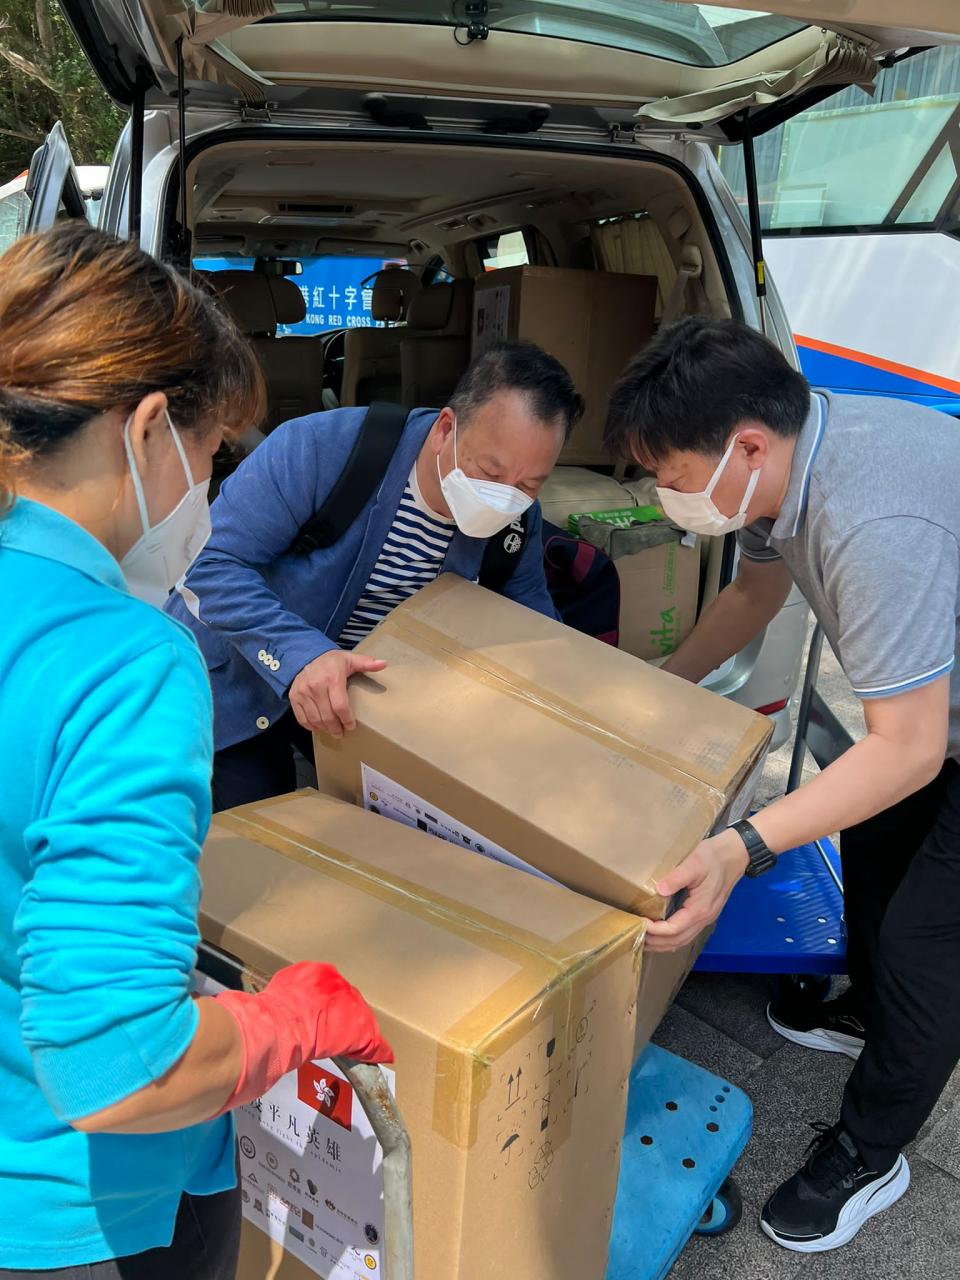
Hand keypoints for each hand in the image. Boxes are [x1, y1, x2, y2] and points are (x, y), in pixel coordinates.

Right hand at [214, 961, 392, 1112]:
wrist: (278, 1026)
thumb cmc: (267, 1015)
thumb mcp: (273, 997)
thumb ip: (282, 999)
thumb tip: (269, 1010)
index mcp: (313, 971)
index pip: (327, 987)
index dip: (325, 1006)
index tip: (321, 1016)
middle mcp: (335, 981)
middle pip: (346, 1000)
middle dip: (342, 1016)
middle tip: (335, 1032)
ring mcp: (350, 1003)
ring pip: (360, 1019)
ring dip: (358, 1033)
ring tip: (359, 1046)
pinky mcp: (359, 1027)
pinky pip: (372, 1041)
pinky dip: (376, 1050)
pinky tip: (381, 1056)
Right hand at [289, 650, 386, 736]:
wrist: (305, 655)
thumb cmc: (331, 661)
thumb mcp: (349, 659)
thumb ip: (366, 663)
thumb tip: (384, 663)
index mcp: (332, 678)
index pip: (340, 705)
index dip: (346, 719)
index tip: (351, 726)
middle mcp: (316, 686)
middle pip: (327, 716)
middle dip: (336, 728)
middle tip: (342, 733)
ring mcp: (303, 693)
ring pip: (314, 719)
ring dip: (324, 728)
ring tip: (332, 731)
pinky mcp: (294, 697)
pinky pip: (301, 718)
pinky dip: (310, 725)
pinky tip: (318, 726)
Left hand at [643, 829, 748, 952]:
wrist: (735, 854)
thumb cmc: (714, 857)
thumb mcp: (694, 863)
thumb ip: (677, 877)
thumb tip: (659, 890)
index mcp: (700, 909)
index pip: (674, 929)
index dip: (655, 930)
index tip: (638, 923)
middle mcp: (704, 918)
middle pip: (677, 940)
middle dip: (656, 942)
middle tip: (635, 936)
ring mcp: (706, 918)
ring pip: (682, 940)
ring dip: (663, 943)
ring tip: (644, 940)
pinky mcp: (705, 913)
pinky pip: (687, 933)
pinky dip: (672, 938)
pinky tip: (661, 934)